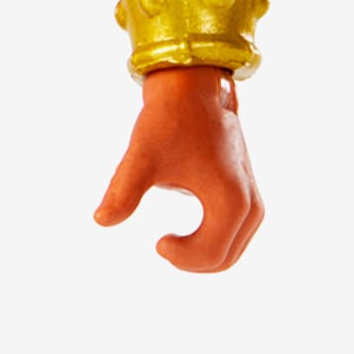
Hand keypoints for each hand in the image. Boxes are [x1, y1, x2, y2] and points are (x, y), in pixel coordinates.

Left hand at [95, 66, 262, 271]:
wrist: (192, 91)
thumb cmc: (167, 123)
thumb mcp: (141, 157)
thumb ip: (122, 191)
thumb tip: (101, 221)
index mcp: (230, 200)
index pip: (210, 256)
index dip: (180, 257)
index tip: (156, 241)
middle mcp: (250, 203)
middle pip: (225, 259)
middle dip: (191, 261)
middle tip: (162, 245)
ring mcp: (253, 199)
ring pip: (233, 250)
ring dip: (202, 255)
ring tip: (170, 242)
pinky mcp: (247, 193)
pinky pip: (235, 235)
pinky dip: (212, 243)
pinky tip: (186, 235)